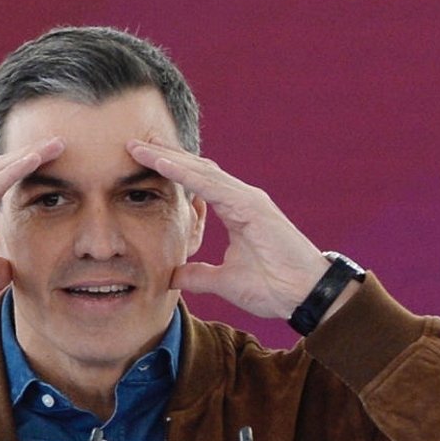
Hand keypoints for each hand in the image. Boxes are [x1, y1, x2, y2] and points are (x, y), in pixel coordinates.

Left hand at [126, 139, 337, 320]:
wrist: (306, 296)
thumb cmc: (274, 287)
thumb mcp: (225, 282)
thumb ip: (199, 276)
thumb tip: (174, 276)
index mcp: (237, 210)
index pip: (197, 183)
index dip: (170, 171)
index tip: (141, 162)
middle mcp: (242, 198)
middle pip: (197, 169)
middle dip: (166, 156)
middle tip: (133, 144)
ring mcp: (249, 199)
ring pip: (202, 171)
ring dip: (170, 158)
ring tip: (140, 148)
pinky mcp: (253, 207)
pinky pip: (212, 185)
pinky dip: (185, 173)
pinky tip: (162, 164)